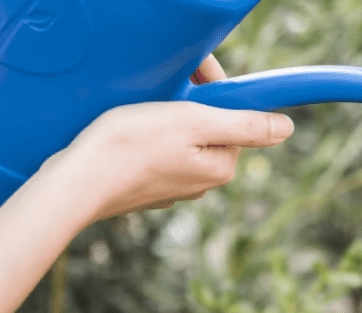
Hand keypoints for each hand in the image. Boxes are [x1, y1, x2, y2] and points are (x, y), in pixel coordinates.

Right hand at [40, 54, 293, 221]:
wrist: (75, 183)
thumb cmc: (131, 147)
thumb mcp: (193, 123)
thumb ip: (244, 125)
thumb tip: (286, 128)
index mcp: (221, 167)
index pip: (234, 118)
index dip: (215, 90)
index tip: (192, 74)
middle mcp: (202, 183)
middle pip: (208, 129)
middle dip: (189, 104)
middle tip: (162, 90)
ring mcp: (172, 187)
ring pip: (181, 139)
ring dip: (166, 118)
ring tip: (141, 110)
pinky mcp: (145, 187)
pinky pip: (157, 152)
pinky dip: (146, 136)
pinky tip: (126, 132)